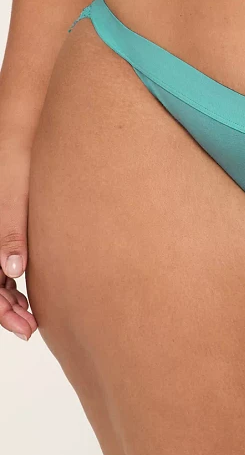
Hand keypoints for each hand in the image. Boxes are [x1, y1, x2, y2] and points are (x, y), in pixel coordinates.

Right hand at [0, 143, 36, 339]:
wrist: (21, 126)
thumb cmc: (16, 154)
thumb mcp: (12, 193)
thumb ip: (10, 230)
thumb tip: (13, 270)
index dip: (2, 309)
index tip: (26, 326)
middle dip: (5, 310)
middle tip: (31, 328)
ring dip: (7, 297)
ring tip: (32, 315)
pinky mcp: (2, 222)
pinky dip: (9, 279)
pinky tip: (28, 291)